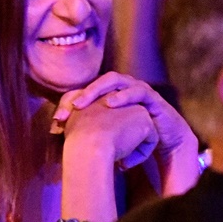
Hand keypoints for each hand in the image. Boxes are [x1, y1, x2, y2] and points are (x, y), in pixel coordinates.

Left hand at [52, 72, 193, 158]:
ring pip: (116, 80)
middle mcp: (122, 89)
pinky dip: (124, 95)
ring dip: (98, 90)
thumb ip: (89, 136)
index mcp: (110, 96)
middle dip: (83, 92)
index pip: (87, 92)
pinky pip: (137, 91)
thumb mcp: (109, 137)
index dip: (70, 103)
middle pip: (99, 82)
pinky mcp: (152, 97)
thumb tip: (59, 136)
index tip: (57, 120)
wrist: (164, 140)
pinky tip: (111, 103)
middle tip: (71, 107)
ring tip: (85, 102)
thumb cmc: (133, 137)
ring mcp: (137, 89)